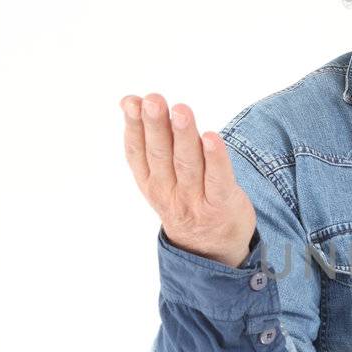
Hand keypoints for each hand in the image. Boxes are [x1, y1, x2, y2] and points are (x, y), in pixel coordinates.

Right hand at [120, 92, 256, 267]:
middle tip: (153, 100)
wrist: (210, 251)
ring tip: (180, 110)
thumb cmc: (185, 201)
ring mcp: (194, 199)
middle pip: (161, 154)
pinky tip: (211, 138)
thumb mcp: (160, 178)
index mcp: (150, 183)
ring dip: (183, 135)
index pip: (138, 152)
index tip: (131, 101)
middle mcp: (169, 191)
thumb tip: (129, 101)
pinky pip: (218, 179)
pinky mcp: (221, 204)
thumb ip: (149, 143)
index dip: (133, 126)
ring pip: (187, 163)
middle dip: (156, 125)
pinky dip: (215, 158)